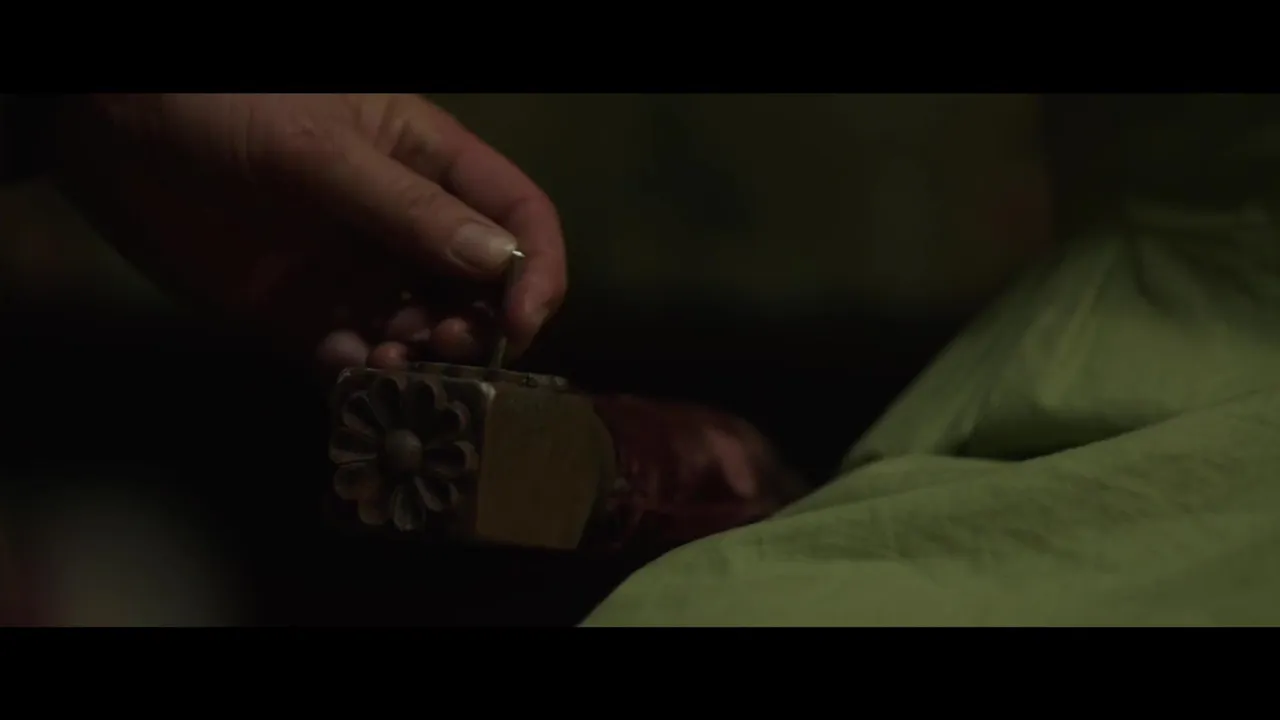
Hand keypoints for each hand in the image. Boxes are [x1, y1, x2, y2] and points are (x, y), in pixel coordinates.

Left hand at [51, 93, 565, 369]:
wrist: (110, 127)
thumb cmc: (226, 106)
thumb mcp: (319, 149)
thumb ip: (406, 208)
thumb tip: (498, 263)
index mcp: (430, 163)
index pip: (518, 216)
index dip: (536, 268)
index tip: (523, 320)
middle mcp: (407, 226)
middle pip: (481, 289)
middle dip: (480, 326)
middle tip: (444, 344)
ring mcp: (358, 274)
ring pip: (426, 331)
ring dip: (426, 358)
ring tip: (392, 360)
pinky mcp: (306, 317)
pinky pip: (359, 358)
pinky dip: (367, 375)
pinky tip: (350, 370)